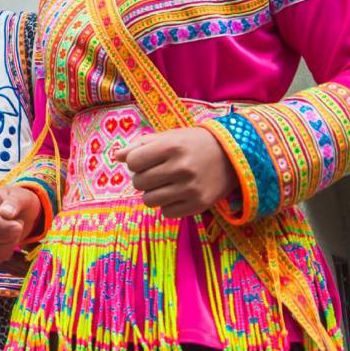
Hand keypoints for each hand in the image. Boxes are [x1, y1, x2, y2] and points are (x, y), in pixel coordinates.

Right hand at [0, 187, 40, 263]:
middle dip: (12, 235)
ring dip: (11, 245)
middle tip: (20, 224)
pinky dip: (10, 256)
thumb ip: (15, 202)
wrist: (21, 211)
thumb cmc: (21, 201)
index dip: (3, 225)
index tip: (19, 226)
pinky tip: (16, 246)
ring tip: (16, 233)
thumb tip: (6, 213)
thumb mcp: (23, 197)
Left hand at [114, 127, 235, 216]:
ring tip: (165, 185)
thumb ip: (140, 145)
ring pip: (149, 201)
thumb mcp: (169, 137)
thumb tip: (116, 157)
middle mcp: (181, 167)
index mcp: (171, 146)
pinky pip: (166, 213)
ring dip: (153, 193)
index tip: (147, 160)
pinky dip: (168, 205)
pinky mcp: (199, 204)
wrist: (232, 155)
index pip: (133, 162)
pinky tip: (177, 194)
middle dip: (143, 178)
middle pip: (139, 183)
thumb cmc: (194, 143)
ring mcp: (190, 188)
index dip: (136, 162)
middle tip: (157, 173)